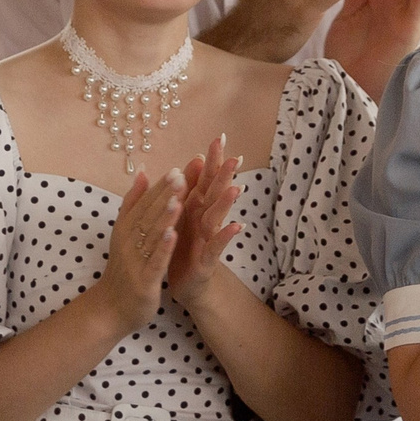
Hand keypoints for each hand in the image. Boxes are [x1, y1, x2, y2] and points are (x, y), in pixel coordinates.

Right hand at [85, 168, 182, 338]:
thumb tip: (143, 172)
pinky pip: (154, 261)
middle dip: (165, 196)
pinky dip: (163, 247)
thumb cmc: (123, 268)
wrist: (111, 307)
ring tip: (177, 199)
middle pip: (148, 215)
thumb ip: (133, 202)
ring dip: (164, 217)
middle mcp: (128, 242)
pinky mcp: (144, 280)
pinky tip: (173, 234)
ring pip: (151, 235)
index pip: (144, 203)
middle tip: (181, 176)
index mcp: (126, 228)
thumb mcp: (124, 231)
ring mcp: (135, 261)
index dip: (160, 187)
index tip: (177, 169)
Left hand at [164, 136, 244, 305]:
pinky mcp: (207, 259)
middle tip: (235, 156)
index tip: (219, 137)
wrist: (185, 283)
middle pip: (215, 193)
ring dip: (226, 203)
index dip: (213, 160)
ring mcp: (208, 238)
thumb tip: (196, 158)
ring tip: (236, 187)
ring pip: (218, 217)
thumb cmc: (184, 246)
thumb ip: (187, 188)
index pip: (205, 178)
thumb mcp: (182, 214)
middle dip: (224, 175)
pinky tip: (237, 226)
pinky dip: (226, 236)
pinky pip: (217, 246)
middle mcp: (205, 219)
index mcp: (194, 207)